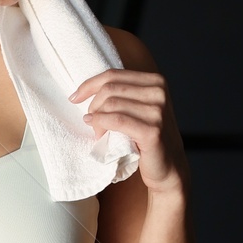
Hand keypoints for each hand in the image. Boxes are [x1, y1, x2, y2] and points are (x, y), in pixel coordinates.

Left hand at [69, 66, 183, 190]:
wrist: (167, 167)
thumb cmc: (145, 138)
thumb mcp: (136, 109)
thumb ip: (120, 95)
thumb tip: (84, 90)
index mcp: (156, 81)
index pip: (113, 75)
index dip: (89, 85)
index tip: (75, 98)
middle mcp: (159, 92)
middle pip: (110, 89)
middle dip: (93, 105)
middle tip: (90, 121)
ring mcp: (158, 111)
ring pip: (111, 104)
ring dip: (97, 119)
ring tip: (99, 132)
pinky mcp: (152, 131)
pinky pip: (116, 121)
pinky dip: (101, 125)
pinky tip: (98, 134)